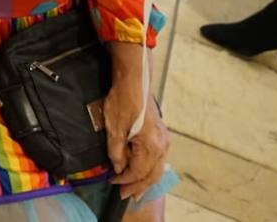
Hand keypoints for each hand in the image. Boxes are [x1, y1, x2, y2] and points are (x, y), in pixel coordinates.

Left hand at [104, 84, 169, 200]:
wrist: (134, 80)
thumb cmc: (123, 101)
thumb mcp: (114, 128)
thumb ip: (116, 152)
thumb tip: (118, 168)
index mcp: (150, 146)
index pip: (137, 172)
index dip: (124, 181)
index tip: (113, 184)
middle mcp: (162, 145)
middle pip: (151, 174)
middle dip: (138, 187)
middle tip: (126, 196)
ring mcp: (164, 139)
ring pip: (157, 167)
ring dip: (146, 179)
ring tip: (136, 188)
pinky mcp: (162, 133)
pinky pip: (159, 158)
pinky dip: (151, 168)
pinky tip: (144, 169)